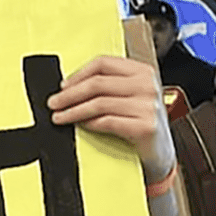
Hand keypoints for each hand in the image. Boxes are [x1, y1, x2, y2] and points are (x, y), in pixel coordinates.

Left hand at [48, 53, 176, 178]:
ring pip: (99, 102)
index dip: (78, 74)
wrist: (161, 152)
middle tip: (54, 103)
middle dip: (70, 94)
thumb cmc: (141, 122)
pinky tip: (80, 125)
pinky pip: (108, 121)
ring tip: (60, 117)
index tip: (63, 86)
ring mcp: (148, 106)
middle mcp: (147, 85)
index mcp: (142, 71)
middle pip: (98, 83)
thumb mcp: (130, 96)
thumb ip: (109, 86)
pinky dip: (90, 123)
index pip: (103, 63)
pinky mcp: (145, 126)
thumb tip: (70, 87)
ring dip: (74, 110)